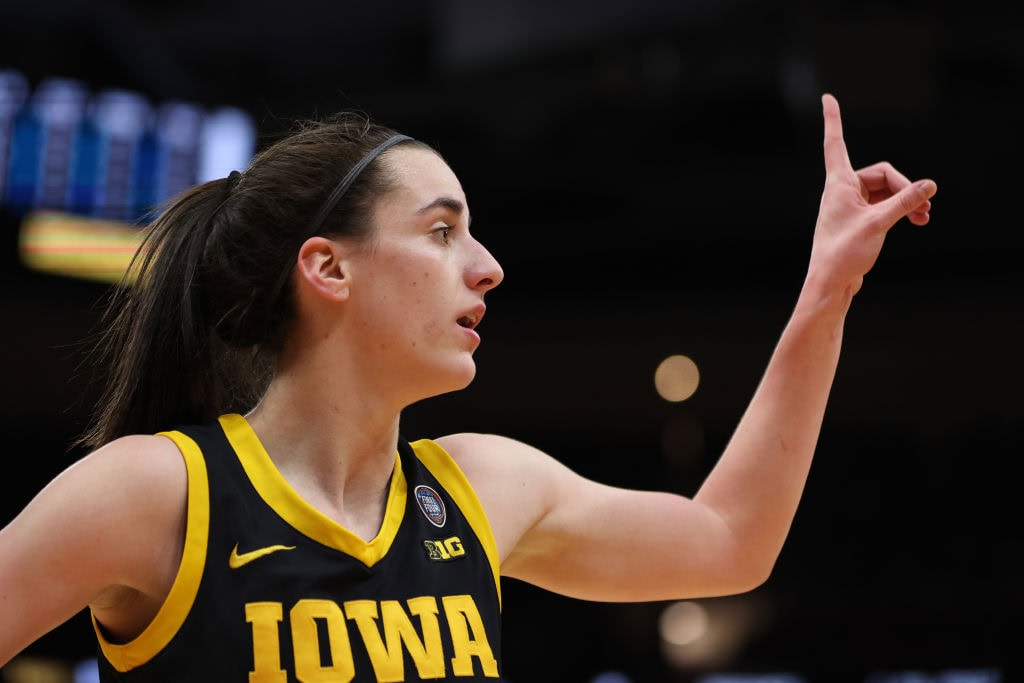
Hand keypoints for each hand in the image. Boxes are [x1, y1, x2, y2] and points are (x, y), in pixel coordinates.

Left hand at [810, 93, 936, 297]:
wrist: (831, 284)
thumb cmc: (844, 253)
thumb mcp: (879, 223)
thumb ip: (905, 202)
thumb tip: (930, 185)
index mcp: (838, 184)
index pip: (835, 143)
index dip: (833, 119)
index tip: (827, 97)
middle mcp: (841, 191)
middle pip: (881, 173)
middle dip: (905, 187)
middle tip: (924, 206)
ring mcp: (850, 206)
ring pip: (884, 191)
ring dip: (906, 200)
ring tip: (925, 217)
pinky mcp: (858, 220)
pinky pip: (883, 205)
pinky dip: (899, 210)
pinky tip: (916, 220)